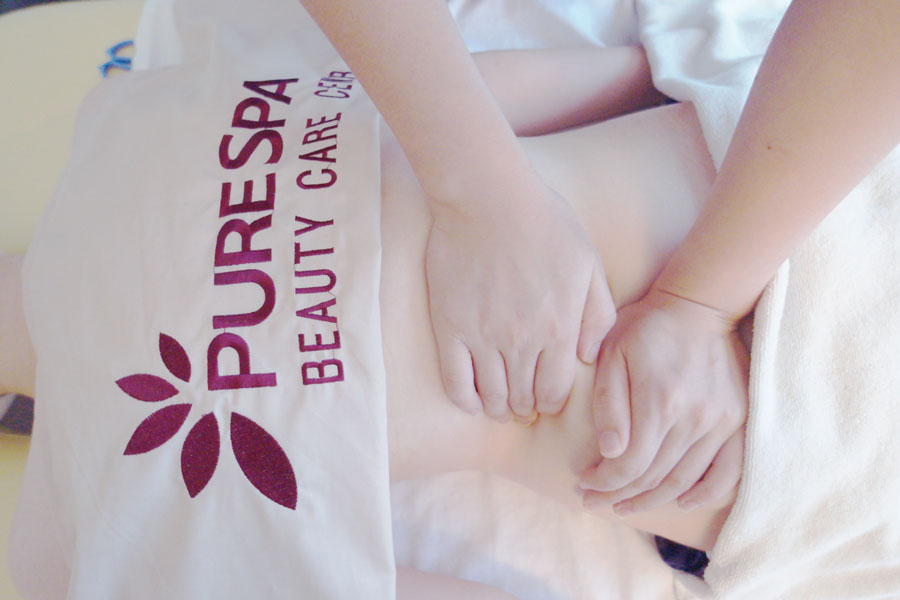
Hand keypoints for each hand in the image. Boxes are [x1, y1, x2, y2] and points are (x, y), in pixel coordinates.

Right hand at [425, 173, 614, 420]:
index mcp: (558, 327)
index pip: (555, 390)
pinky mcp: (450, 326)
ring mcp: (482, 335)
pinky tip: (473, 401)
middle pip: (523, 397)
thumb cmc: (544, 223)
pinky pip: (455, 381)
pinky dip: (465, 400)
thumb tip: (588, 356)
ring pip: (490, 395)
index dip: (551, 403)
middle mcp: (521, 339)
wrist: (488, 196)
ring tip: (500, 405)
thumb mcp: (588, 264)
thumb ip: (597, 315)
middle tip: (523, 403)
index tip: (546, 400)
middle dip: (526, 406)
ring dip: (498, 407)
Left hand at [579, 288, 748, 513]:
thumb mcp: (612, 354)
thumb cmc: (645, 328)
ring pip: (684, 480)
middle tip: (594, 501)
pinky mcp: (739, 421)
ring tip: (625, 506)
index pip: (629, 464)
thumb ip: (609, 405)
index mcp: (659, 401)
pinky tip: (681, 502)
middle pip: (653, 477)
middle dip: (619, 495)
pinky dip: (705, 494)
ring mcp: (722, 422)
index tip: (583, 483)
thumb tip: (610, 452)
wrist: (699, 307)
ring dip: (652, 500)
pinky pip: (728, 472)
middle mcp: (694, 418)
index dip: (603, 481)